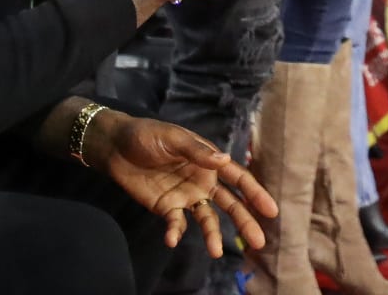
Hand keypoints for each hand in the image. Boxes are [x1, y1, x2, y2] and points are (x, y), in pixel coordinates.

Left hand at [85, 110, 276, 256]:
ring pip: (206, 219)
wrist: (116, 146)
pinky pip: (176, 223)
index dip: (255, 193)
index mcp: (208, 162)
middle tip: (259, 242)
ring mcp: (185, 197)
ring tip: (217, 252)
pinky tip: (172, 239)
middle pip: (229, 204)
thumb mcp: (173, 138)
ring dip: (212, 234)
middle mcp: (202, 182)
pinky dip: (176, 232)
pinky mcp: (166, 208)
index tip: (271, 210)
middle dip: (244, 221)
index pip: (237, 179)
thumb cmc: (148, 135)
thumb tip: (225, 160)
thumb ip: (197, 152)